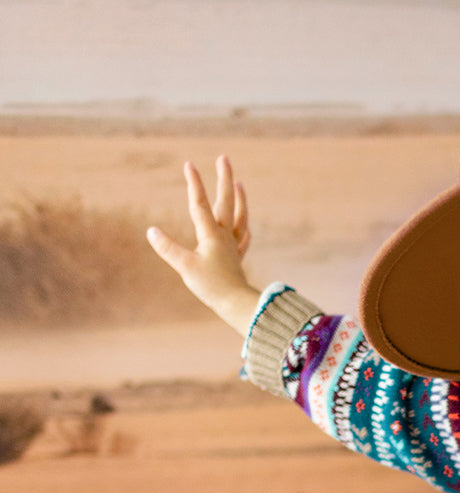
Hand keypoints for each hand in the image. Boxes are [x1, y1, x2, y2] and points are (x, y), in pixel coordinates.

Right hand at [147, 156, 261, 335]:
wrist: (237, 305)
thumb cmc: (212, 286)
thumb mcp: (185, 267)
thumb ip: (168, 248)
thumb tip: (151, 231)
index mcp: (211, 235)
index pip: (200, 204)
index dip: (195, 183)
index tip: (189, 163)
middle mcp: (225, 236)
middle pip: (226, 201)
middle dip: (224, 178)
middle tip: (224, 157)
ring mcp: (233, 246)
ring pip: (239, 216)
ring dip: (239, 198)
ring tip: (239, 183)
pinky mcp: (237, 258)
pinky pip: (243, 238)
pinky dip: (244, 226)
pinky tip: (245, 223)